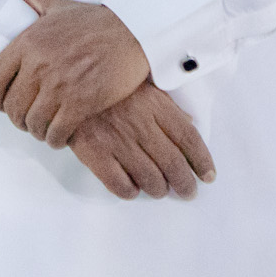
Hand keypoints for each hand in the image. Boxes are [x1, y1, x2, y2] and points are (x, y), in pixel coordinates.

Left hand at [0, 0, 149, 146]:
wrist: (135, 30)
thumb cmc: (96, 20)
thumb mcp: (57, 5)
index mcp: (27, 42)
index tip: (5, 103)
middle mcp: (38, 64)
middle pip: (12, 108)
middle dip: (19, 118)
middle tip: (29, 118)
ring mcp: (59, 85)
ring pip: (32, 123)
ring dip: (37, 130)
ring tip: (45, 128)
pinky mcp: (81, 102)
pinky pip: (56, 132)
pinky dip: (55, 139)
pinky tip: (61, 135)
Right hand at [68, 83, 216, 199]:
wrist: (67, 85)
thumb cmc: (109, 88)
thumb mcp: (143, 87)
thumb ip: (167, 107)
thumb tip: (191, 125)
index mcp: (155, 105)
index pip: (188, 137)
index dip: (202, 160)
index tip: (208, 175)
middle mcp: (140, 125)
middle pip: (173, 163)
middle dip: (185, 183)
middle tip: (188, 192)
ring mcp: (117, 140)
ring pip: (150, 178)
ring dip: (160, 189)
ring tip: (161, 190)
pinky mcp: (95, 153)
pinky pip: (120, 184)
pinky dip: (130, 191)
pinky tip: (133, 189)